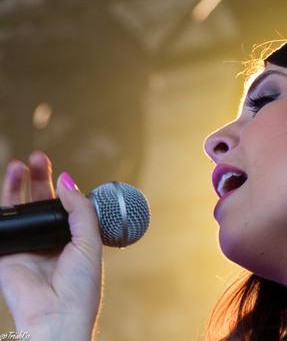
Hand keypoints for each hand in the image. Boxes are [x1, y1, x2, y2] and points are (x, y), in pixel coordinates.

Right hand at [0, 151, 102, 339]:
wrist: (59, 316)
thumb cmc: (81, 286)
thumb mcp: (89, 240)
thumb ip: (80, 210)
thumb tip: (68, 180)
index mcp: (72, 237)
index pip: (64, 205)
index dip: (61, 187)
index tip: (59, 170)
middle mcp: (49, 239)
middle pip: (40, 201)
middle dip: (39, 178)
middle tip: (38, 157)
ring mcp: (28, 245)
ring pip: (20, 209)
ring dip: (17, 185)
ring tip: (19, 164)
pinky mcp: (7, 253)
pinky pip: (2, 225)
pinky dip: (1, 207)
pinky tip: (6, 185)